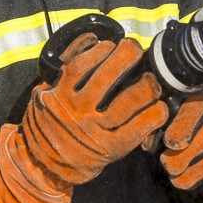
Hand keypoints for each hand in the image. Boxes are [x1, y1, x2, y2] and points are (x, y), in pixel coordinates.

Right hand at [0, 33, 167, 202]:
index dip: (100, 50)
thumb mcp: (44, 92)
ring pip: (125, 104)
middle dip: (125, 58)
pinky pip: (135, 131)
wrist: (42, 165)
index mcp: (59, 95)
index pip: (81, 65)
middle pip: (106, 78)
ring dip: (144, 88)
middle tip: (136, 50)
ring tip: (154, 80)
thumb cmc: (47, 122)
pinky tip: (160, 108)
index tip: (112, 44)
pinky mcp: (109, 149)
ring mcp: (94, 130)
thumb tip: (91, 37)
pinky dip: (151, 118)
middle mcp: (77, 111)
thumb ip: (66, 65)